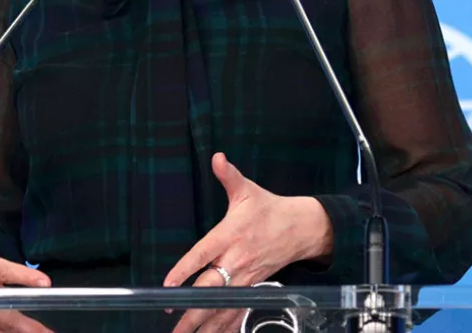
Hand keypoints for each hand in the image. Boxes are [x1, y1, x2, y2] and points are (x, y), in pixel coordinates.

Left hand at [163, 153, 332, 332]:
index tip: (169, 285)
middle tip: (172, 322)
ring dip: (204, 325)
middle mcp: (237, 261)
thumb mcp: (247, 190)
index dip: (185, 270)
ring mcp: (246, 279)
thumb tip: (216, 157)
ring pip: (223, 306)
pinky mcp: (254, 288)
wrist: (302, 228)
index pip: (204, 255)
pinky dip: (224, 328)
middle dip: (192, 309)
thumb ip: (228, 175)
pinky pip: (237, 312)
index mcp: (231, 235)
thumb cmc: (269, 209)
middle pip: (211, 289)